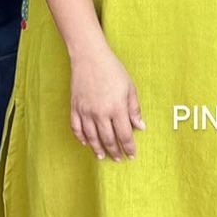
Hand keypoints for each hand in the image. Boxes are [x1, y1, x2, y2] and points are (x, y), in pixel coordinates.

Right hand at [69, 43, 145, 160]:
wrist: (90, 57)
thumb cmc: (112, 70)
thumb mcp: (129, 88)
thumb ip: (134, 109)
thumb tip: (140, 127)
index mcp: (116, 108)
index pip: (124, 135)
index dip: (128, 147)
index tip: (131, 155)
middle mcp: (100, 113)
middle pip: (108, 139)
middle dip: (115, 151)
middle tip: (118, 159)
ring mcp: (86, 111)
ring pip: (91, 137)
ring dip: (98, 148)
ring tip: (103, 156)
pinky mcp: (75, 107)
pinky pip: (76, 127)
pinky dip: (81, 137)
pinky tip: (85, 143)